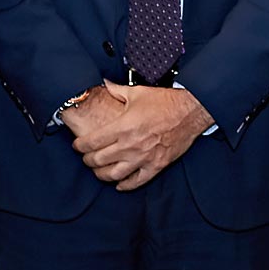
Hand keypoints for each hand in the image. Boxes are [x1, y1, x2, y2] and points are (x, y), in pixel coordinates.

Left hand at [71, 83, 212, 190]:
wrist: (191, 111)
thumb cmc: (165, 102)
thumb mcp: (138, 93)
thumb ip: (116, 90)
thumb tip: (104, 84)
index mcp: (123, 126)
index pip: (92, 142)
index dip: (80, 146)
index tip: (77, 146)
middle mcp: (130, 145)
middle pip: (99, 160)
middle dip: (88, 160)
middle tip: (86, 158)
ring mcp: (143, 157)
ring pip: (114, 174)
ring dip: (102, 174)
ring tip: (99, 171)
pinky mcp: (156, 165)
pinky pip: (136, 181)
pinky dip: (125, 185)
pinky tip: (119, 184)